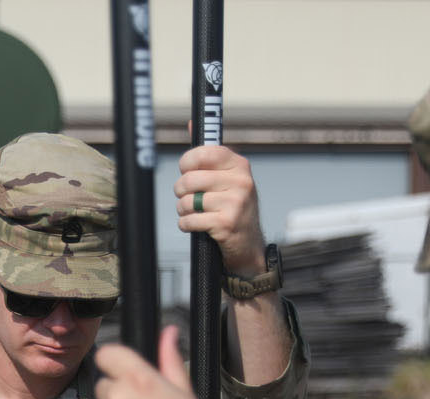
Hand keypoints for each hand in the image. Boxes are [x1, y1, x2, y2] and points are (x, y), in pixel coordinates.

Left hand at [175, 145, 267, 275]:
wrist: (248, 244)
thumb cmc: (233, 207)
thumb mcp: (227, 177)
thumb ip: (209, 153)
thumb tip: (192, 123)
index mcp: (239, 165)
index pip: (202, 153)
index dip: (186, 163)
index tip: (187, 170)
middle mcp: (241, 181)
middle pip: (189, 180)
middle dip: (181, 191)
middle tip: (188, 197)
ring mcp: (236, 203)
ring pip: (188, 201)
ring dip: (184, 210)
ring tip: (195, 212)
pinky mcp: (226, 224)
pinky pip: (190, 220)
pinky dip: (186, 225)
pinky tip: (196, 225)